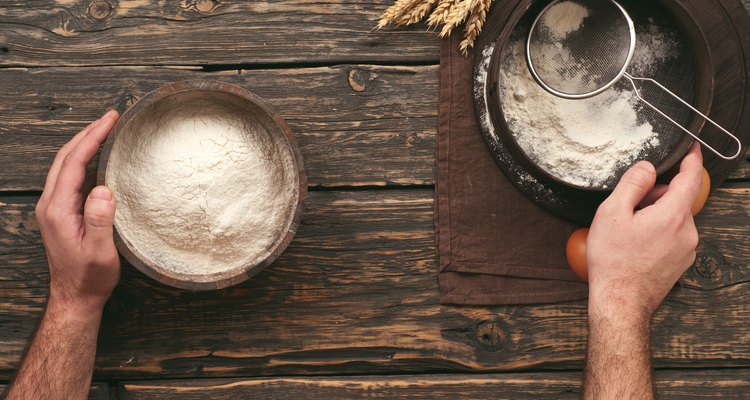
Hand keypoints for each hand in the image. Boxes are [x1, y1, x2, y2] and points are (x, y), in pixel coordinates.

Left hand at [35, 110, 119, 314]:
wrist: (74, 298)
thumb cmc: (89, 278)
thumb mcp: (99, 252)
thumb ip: (99, 220)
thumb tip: (104, 188)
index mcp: (57, 210)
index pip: (73, 163)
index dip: (91, 138)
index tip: (110, 120)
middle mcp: (50, 204)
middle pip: (65, 157)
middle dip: (87, 133)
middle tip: (111, 117)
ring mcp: (54, 208)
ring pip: (66, 165)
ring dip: (85, 144)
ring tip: (107, 130)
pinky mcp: (61, 212)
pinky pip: (71, 177)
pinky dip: (86, 160)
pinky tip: (101, 158)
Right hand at [587, 143, 702, 319]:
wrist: (620, 302)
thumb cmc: (614, 261)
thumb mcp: (612, 213)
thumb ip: (633, 184)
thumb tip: (648, 168)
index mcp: (673, 215)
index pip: (691, 178)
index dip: (691, 160)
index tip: (691, 149)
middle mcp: (687, 232)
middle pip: (677, 199)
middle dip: (655, 196)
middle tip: (628, 208)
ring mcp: (687, 249)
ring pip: (674, 218)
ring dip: (655, 215)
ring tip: (628, 232)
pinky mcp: (681, 262)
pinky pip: (673, 236)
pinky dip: (658, 232)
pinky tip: (635, 245)